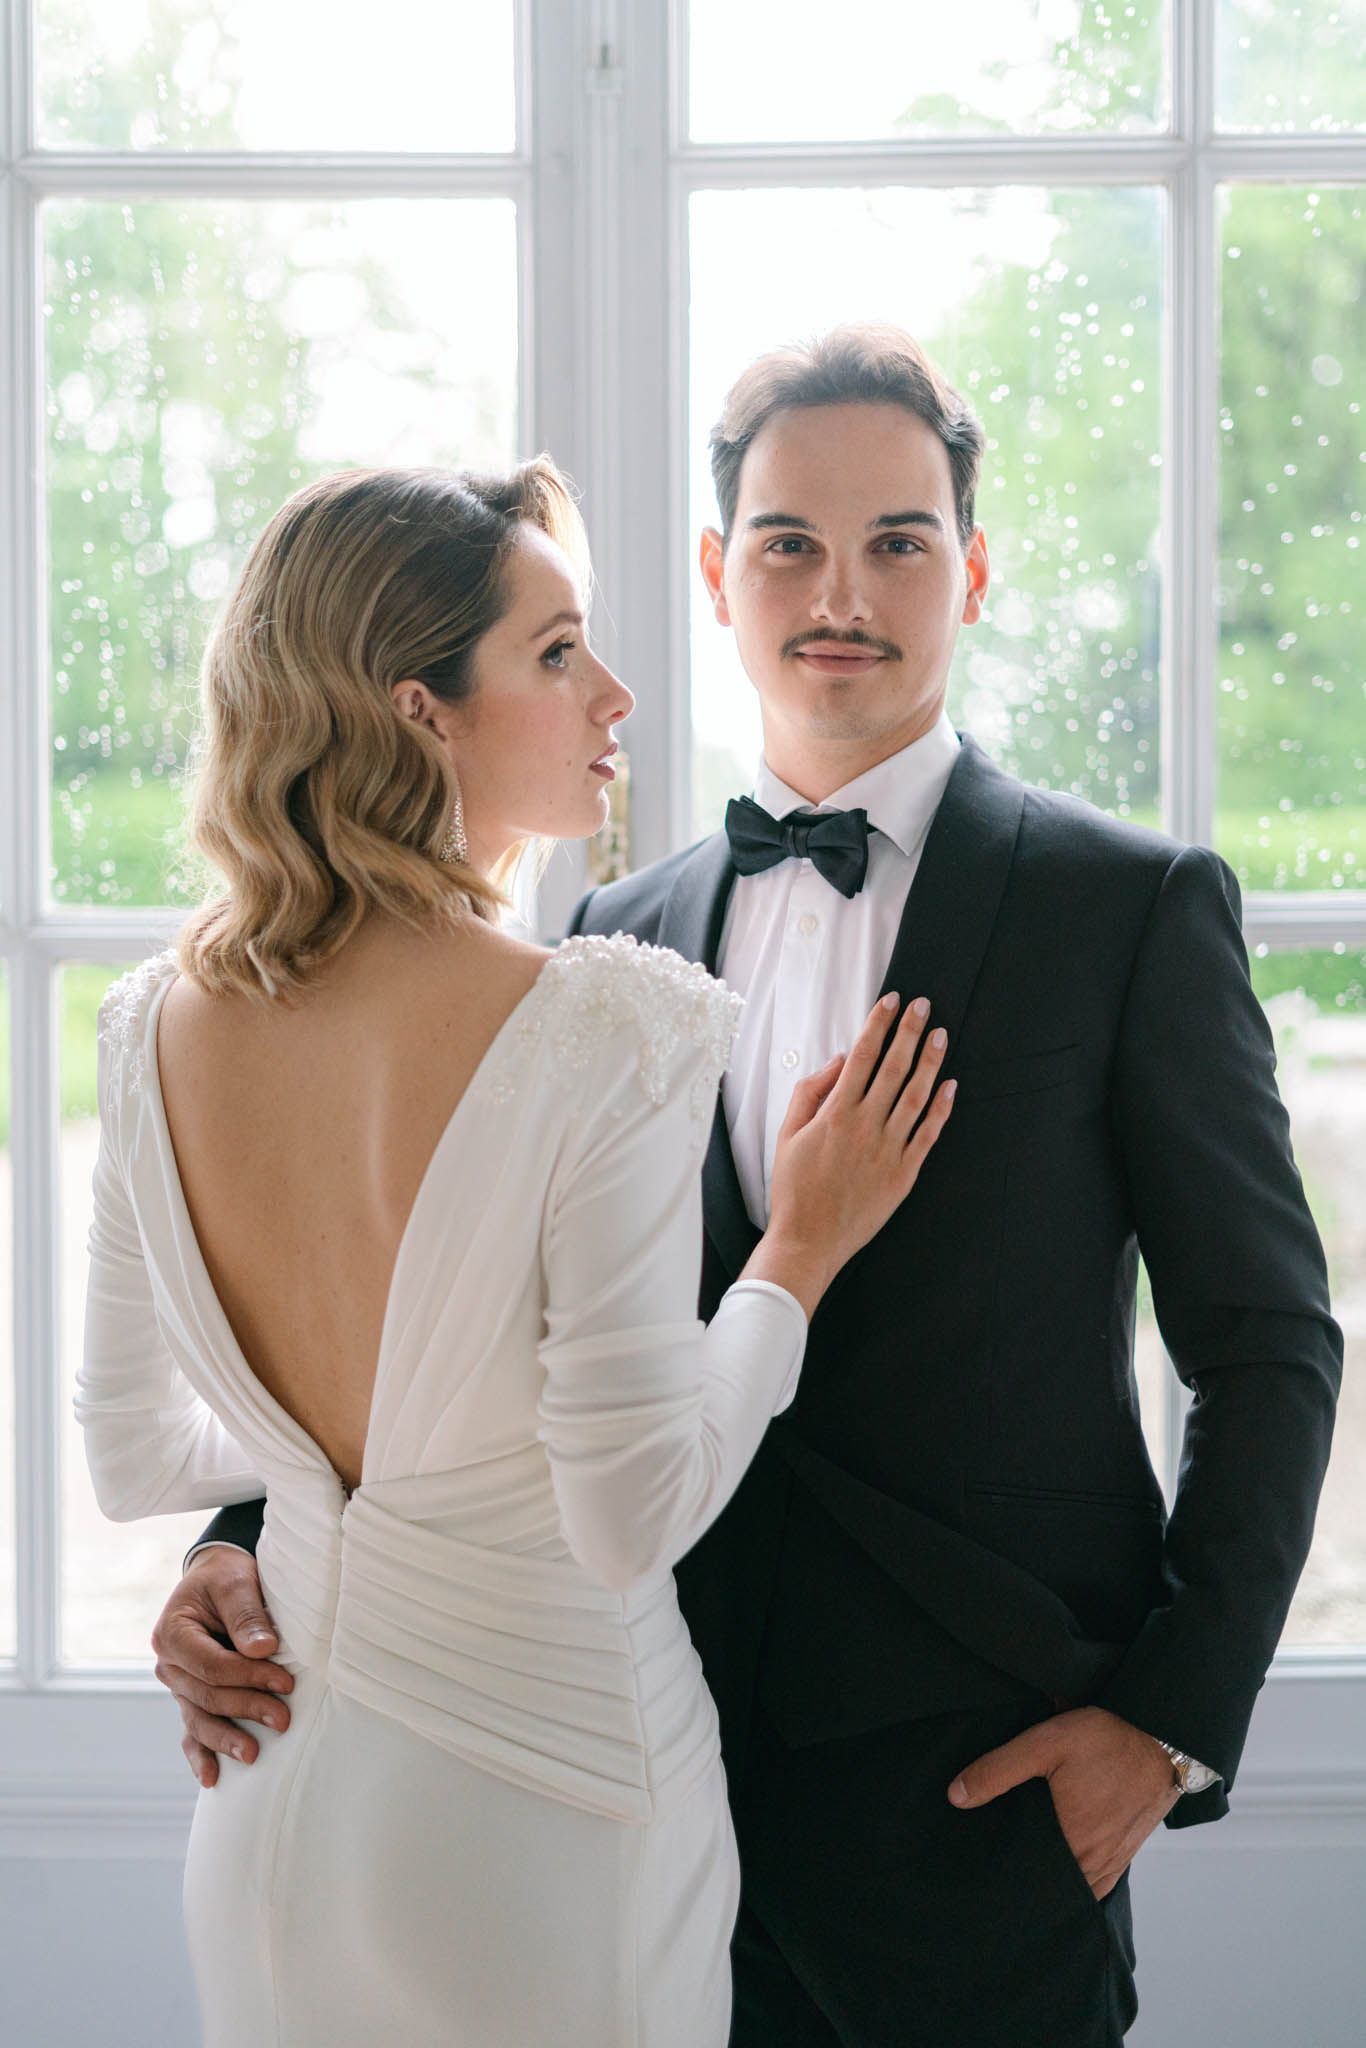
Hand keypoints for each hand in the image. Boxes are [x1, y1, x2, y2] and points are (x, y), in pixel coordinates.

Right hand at [150, 1547, 292, 1786]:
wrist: (217, 1578)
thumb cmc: (228, 1577)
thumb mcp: (236, 1582)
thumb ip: (247, 1615)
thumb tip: (263, 1650)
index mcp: (173, 1634)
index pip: (211, 1666)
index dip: (248, 1678)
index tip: (285, 1683)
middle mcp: (169, 1664)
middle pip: (207, 1696)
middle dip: (246, 1708)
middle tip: (283, 1719)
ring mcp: (178, 1685)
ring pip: (198, 1719)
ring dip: (225, 1739)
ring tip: (253, 1755)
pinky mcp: (190, 1697)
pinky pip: (190, 1730)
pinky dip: (199, 1754)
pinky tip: (212, 1778)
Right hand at [759, 995, 954, 1313]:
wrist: (808, 1240)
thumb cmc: (794, 1190)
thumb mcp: (787, 1134)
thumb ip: (810, 1092)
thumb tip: (837, 1062)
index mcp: (835, 1114)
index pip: (861, 1056)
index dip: (878, 1025)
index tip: (890, 1003)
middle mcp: (864, 1126)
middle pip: (893, 1067)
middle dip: (910, 1032)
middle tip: (923, 1007)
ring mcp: (887, 1150)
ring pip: (916, 1096)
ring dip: (930, 1063)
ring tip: (941, 1036)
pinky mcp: (903, 1174)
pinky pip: (927, 1135)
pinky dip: (941, 1109)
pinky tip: (950, 1088)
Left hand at [947, 1705, 1179, 1897]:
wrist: (1163, 1737)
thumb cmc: (1106, 1738)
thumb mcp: (1046, 1742)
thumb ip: (998, 1770)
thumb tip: (956, 1797)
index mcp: (1071, 1843)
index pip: (1025, 1877)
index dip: (1002, 1873)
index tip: (980, 1867)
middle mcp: (1092, 1863)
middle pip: (1048, 1885)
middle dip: (1022, 1880)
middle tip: (993, 1866)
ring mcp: (1111, 1862)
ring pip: (1072, 1886)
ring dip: (1049, 1880)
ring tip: (1021, 1866)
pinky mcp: (1124, 1854)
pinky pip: (1095, 1881)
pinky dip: (1074, 1877)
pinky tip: (1057, 1862)